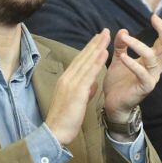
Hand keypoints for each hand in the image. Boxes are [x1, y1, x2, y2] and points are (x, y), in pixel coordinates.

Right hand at [44, 30, 110, 145]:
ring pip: (86, 62)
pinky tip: (105, 53)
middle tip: (103, 31)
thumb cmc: (65, 119)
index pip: (79, 61)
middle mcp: (67, 78)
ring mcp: (71, 83)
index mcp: (66, 80)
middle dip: (94, 43)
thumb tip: (92, 83)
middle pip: (83, 57)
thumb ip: (84, 90)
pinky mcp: (77, 91)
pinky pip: (89, 73)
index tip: (97, 39)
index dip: (89, 49)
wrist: (55, 132)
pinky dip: (97, 62)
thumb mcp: (76, 101)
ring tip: (106, 36)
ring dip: (97, 48)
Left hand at [102, 13, 161, 121]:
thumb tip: (123, 30)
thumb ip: (121, 46)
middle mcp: (155, 68)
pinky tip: (123, 57)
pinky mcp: (144, 88)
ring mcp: (151, 78)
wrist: (114, 104)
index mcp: (151, 60)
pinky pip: (142, 74)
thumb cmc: (119, 82)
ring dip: (138, 45)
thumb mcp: (119, 59)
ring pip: (152, 57)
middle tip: (154, 19)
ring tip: (125, 38)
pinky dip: (133, 63)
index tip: (154, 16)